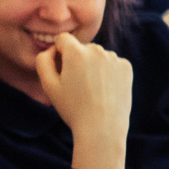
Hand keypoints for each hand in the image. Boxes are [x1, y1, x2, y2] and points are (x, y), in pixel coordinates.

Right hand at [34, 33, 132, 168]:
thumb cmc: (73, 109)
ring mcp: (114, 58)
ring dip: (93, 66)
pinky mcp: (126, 67)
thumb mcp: (49, 86)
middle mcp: (96, 50)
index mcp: (75, 53)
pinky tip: (105, 90)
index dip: (59, 53)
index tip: (62, 70)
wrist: (102, 129)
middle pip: (81, 48)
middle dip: (77, 60)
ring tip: (92, 90)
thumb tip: (52, 49)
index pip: (63, 39)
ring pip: (98, 56)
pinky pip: (112, 63)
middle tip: (77, 85)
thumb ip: (43, 61)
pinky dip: (108, 72)